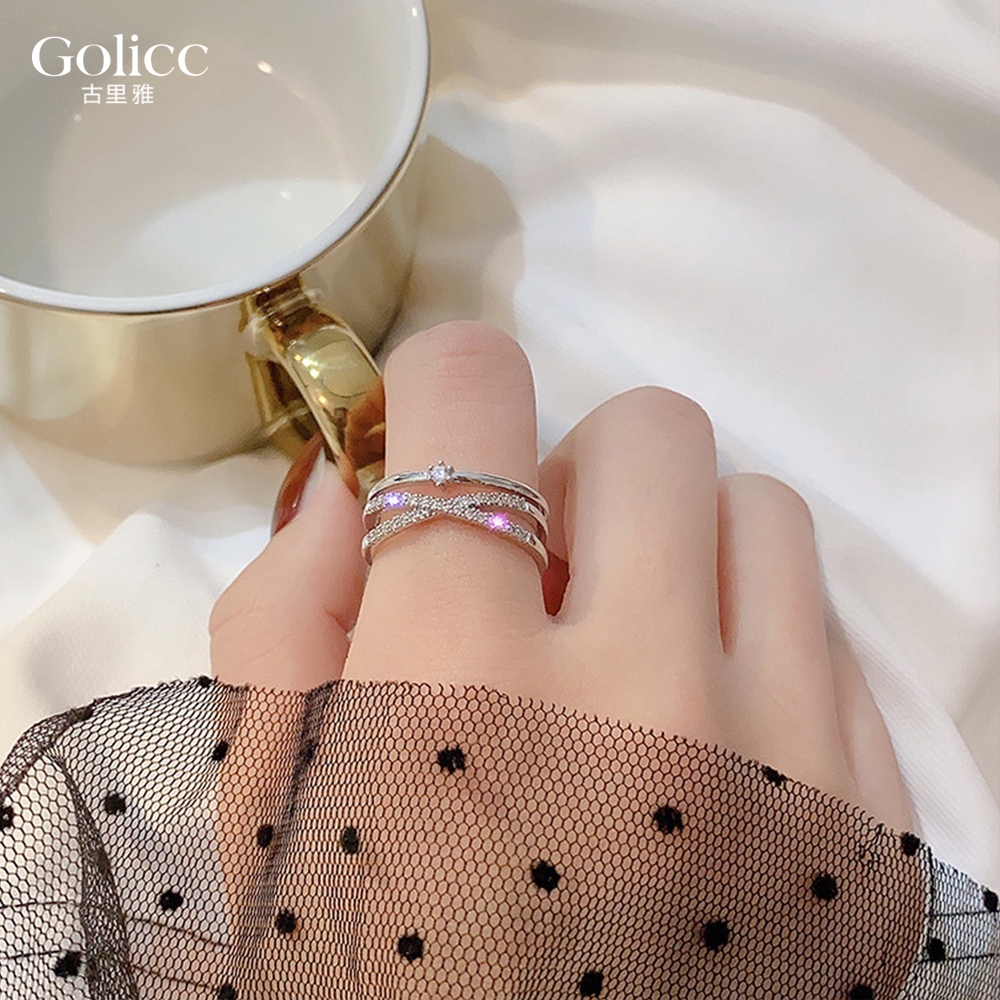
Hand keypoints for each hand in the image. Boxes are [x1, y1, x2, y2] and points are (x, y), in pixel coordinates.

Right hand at [211, 321, 911, 833]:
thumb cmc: (375, 980)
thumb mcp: (269, 803)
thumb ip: (280, 612)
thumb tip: (355, 483)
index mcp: (458, 688)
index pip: (473, 393)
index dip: (444, 390)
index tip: (438, 444)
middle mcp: (644, 696)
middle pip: (645, 430)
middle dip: (571, 480)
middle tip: (535, 578)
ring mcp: (787, 754)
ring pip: (759, 506)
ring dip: (679, 547)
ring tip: (630, 645)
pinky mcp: (874, 816)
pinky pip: (831, 626)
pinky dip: (755, 639)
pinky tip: (701, 726)